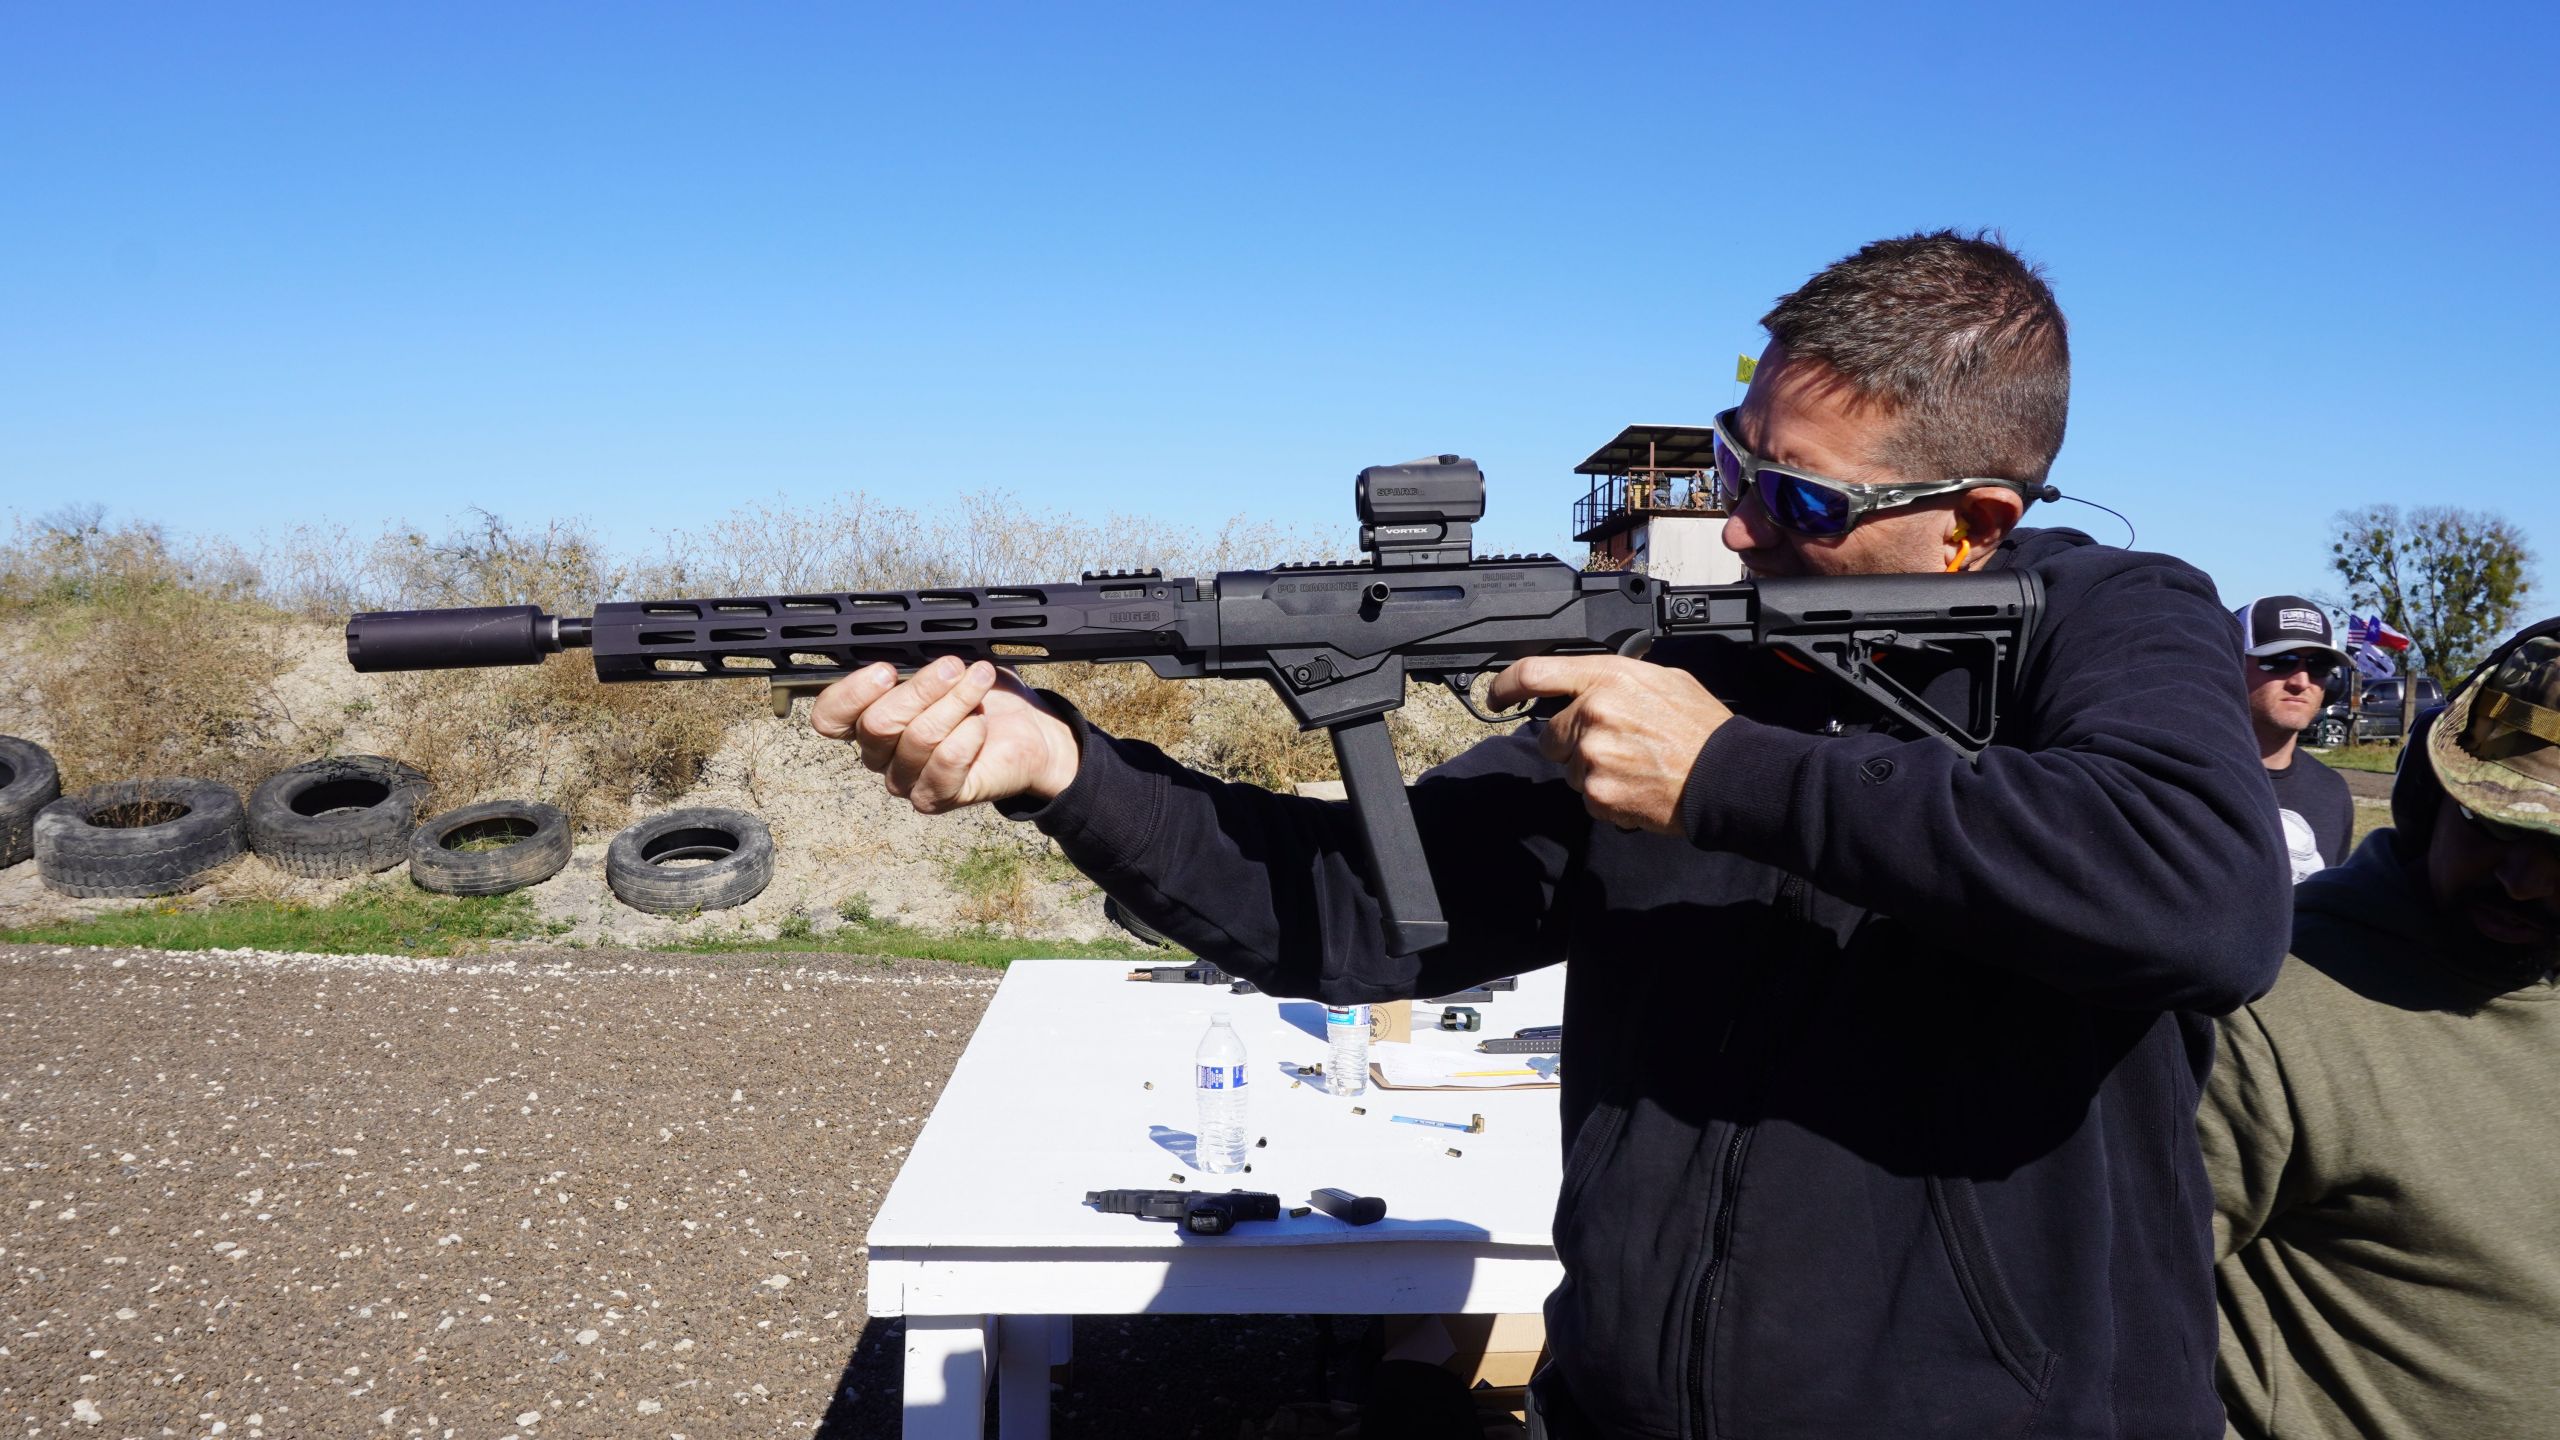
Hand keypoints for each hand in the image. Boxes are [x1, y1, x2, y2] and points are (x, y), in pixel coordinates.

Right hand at [810, 657, 1080, 811]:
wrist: (1029, 733)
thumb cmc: (984, 697)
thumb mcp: (948, 668)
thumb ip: (918, 660)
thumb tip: (909, 642)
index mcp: (868, 719)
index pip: (830, 717)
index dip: (851, 693)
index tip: (887, 668)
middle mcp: (879, 754)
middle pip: (878, 724)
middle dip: (921, 688)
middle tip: (955, 667)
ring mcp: (905, 780)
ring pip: (918, 739)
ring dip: (955, 703)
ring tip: (980, 680)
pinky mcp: (936, 797)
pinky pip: (944, 765)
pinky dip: (967, 737)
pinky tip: (980, 723)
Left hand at [1485, 656, 1731, 834]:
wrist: (1726, 775)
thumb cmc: (1700, 728)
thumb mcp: (1662, 679)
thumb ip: (1616, 678)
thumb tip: (1587, 683)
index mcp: (1608, 679)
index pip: (1534, 673)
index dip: (1506, 685)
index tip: (1497, 696)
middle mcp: (1593, 714)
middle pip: (1550, 735)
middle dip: (1571, 742)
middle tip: (1613, 745)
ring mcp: (1592, 757)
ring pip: (1569, 769)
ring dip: (1592, 770)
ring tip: (1634, 764)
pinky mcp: (1598, 794)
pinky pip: (1587, 796)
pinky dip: (1607, 795)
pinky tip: (1636, 785)